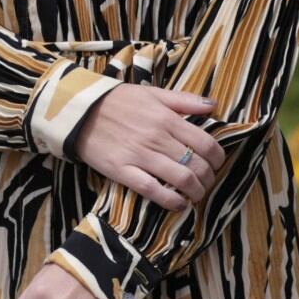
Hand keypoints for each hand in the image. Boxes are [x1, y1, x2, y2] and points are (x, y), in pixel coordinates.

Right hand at [73, 84, 225, 210]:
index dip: (218, 159)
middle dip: (208, 179)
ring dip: (195, 192)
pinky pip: (152, 190)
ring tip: (195, 195)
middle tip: (206, 182)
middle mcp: (158, 138)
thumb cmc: (119, 101)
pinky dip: (171, 201)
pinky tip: (179, 204)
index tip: (216, 164)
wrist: (81, 111)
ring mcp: (140, 156)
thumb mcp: (153, 93)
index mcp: (167, 118)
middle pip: (197, 165)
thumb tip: (214, 106)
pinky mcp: (123, 171)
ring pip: (180, 180)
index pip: (206, 144)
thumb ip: (185, 100)